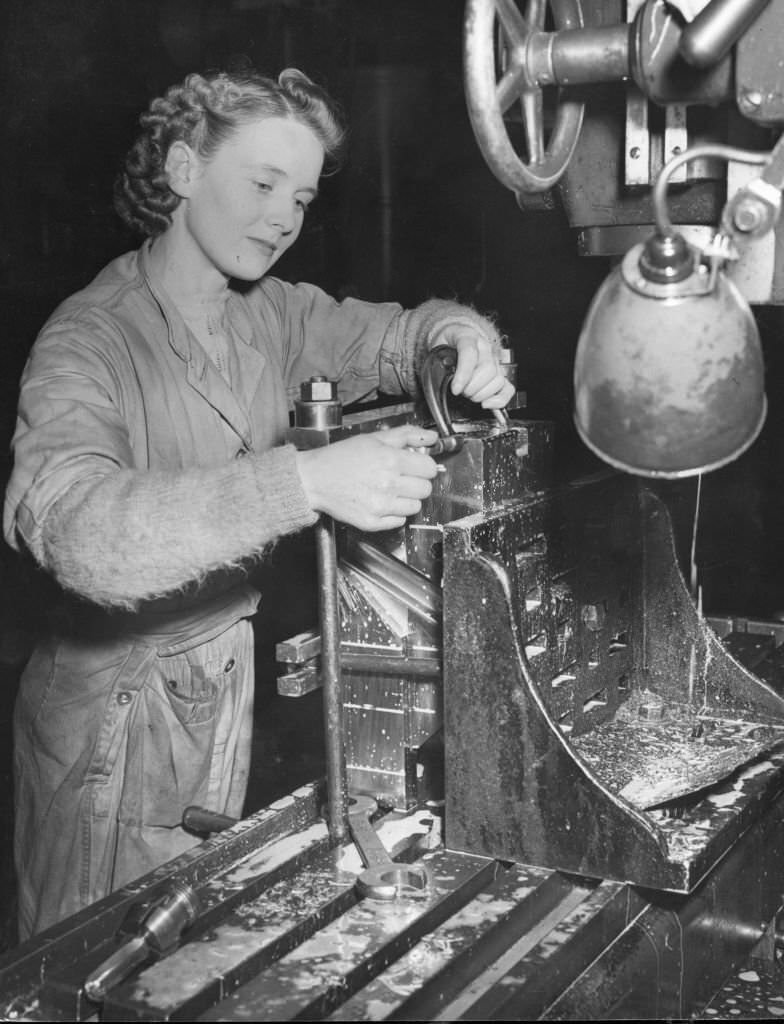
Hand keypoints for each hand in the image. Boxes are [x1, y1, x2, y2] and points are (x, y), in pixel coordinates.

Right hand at [296, 424, 439, 530]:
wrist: (314, 479)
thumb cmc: (341, 458)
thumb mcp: (374, 438)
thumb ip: (407, 435)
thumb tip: (432, 438)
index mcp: (391, 460)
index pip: (429, 468)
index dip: (423, 465)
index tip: (415, 466)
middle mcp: (388, 484)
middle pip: (425, 489)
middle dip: (416, 482)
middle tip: (401, 477)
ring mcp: (381, 505)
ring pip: (415, 507)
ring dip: (406, 498)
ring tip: (389, 490)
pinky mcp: (373, 522)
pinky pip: (400, 521)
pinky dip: (393, 513)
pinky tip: (380, 501)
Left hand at [429, 323, 514, 409]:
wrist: (456, 337)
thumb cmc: (447, 344)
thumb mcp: (436, 348)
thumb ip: (437, 361)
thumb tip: (440, 380)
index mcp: (467, 336)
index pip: (470, 353)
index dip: (463, 374)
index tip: (455, 389)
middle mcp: (485, 347)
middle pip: (487, 369)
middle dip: (471, 387)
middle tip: (460, 391)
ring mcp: (495, 360)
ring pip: (497, 380)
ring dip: (481, 394)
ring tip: (468, 394)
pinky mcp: (500, 373)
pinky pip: (508, 389)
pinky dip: (499, 400)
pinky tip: (486, 404)